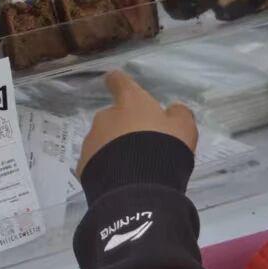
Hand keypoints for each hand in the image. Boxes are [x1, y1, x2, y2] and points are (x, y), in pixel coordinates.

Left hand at [77, 71, 196, 175]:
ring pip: (102, 140)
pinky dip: (105, 168)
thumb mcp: (184, 128)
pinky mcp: (83, 165)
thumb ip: (179, 115)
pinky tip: (118, 180)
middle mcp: (105, 117)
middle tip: (142, 146)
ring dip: (113, 149)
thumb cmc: (164, 148)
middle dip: (124, 128)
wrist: (137, 186)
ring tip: (132, 168)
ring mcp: (91, 141)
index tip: (117, 83)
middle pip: (113, 117)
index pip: (119, 82)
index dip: (119, 82)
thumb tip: (173, 110)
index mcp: (130, 102)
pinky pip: (96, 163)